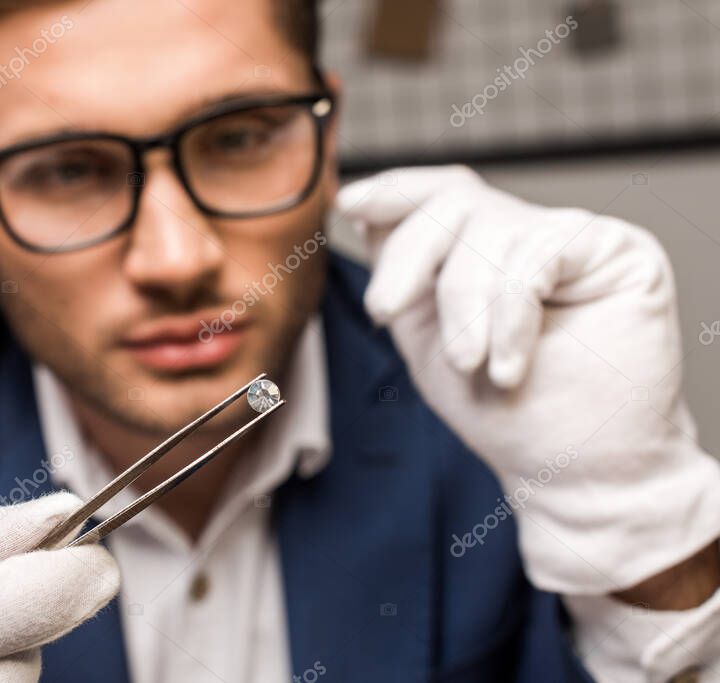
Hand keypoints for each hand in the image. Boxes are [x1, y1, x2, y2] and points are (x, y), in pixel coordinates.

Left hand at [338, 165, 719, 594]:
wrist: (571, 469)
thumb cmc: (506, 415)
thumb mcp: (427, 338)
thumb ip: (402, 276)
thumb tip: (365, 210)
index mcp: (481, 252)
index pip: (440, 196)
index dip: (394, 191)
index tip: (350, 204)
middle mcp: (526, 237)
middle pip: (453, 202)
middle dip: (408, 255)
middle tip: (385, 310)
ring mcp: (572, 239)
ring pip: (489, 229)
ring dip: (464, 305)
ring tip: (471, 364)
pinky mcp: (618, 250)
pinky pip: (539, 256)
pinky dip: (511, 316)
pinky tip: (508, 367)